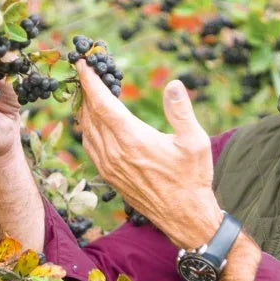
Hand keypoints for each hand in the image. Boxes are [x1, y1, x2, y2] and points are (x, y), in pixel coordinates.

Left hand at [75, 61, 221, 249]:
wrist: (185, 217)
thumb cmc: (193, 178)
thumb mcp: (195, 142)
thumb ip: (181, 111)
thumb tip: (173, 84)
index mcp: (133, 140)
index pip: (103, 104)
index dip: (91, 82)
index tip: (84, 63)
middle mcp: (115, 153)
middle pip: (90, 115)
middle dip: (86, 90)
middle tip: (86, 71)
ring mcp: (109, 166)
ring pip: (87, 131)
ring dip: (84, 109)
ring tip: (87, 92)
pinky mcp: (109, 176)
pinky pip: (90, 146)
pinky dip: (87, 129)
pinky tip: (91, 122)